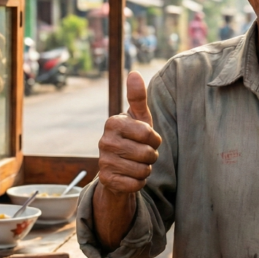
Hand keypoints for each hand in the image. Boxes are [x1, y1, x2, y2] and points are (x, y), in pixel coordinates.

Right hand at [97, 72, 161, 196]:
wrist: (119, 166)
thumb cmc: (134, 137)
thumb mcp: (139, 117)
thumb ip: (138, 96)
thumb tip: (134, 73)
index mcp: (113, 122)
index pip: (148, 134)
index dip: (155, 139)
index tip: (148, 139)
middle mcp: (104, 141)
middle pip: (147, 154)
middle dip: (151, 156)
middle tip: (142, 153)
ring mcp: (103, 161)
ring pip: (143, 170)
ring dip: (145, 169)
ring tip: (136, 163)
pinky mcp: (106, 180)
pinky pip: (135, 184)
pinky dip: (139, 182)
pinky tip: (130, 175)